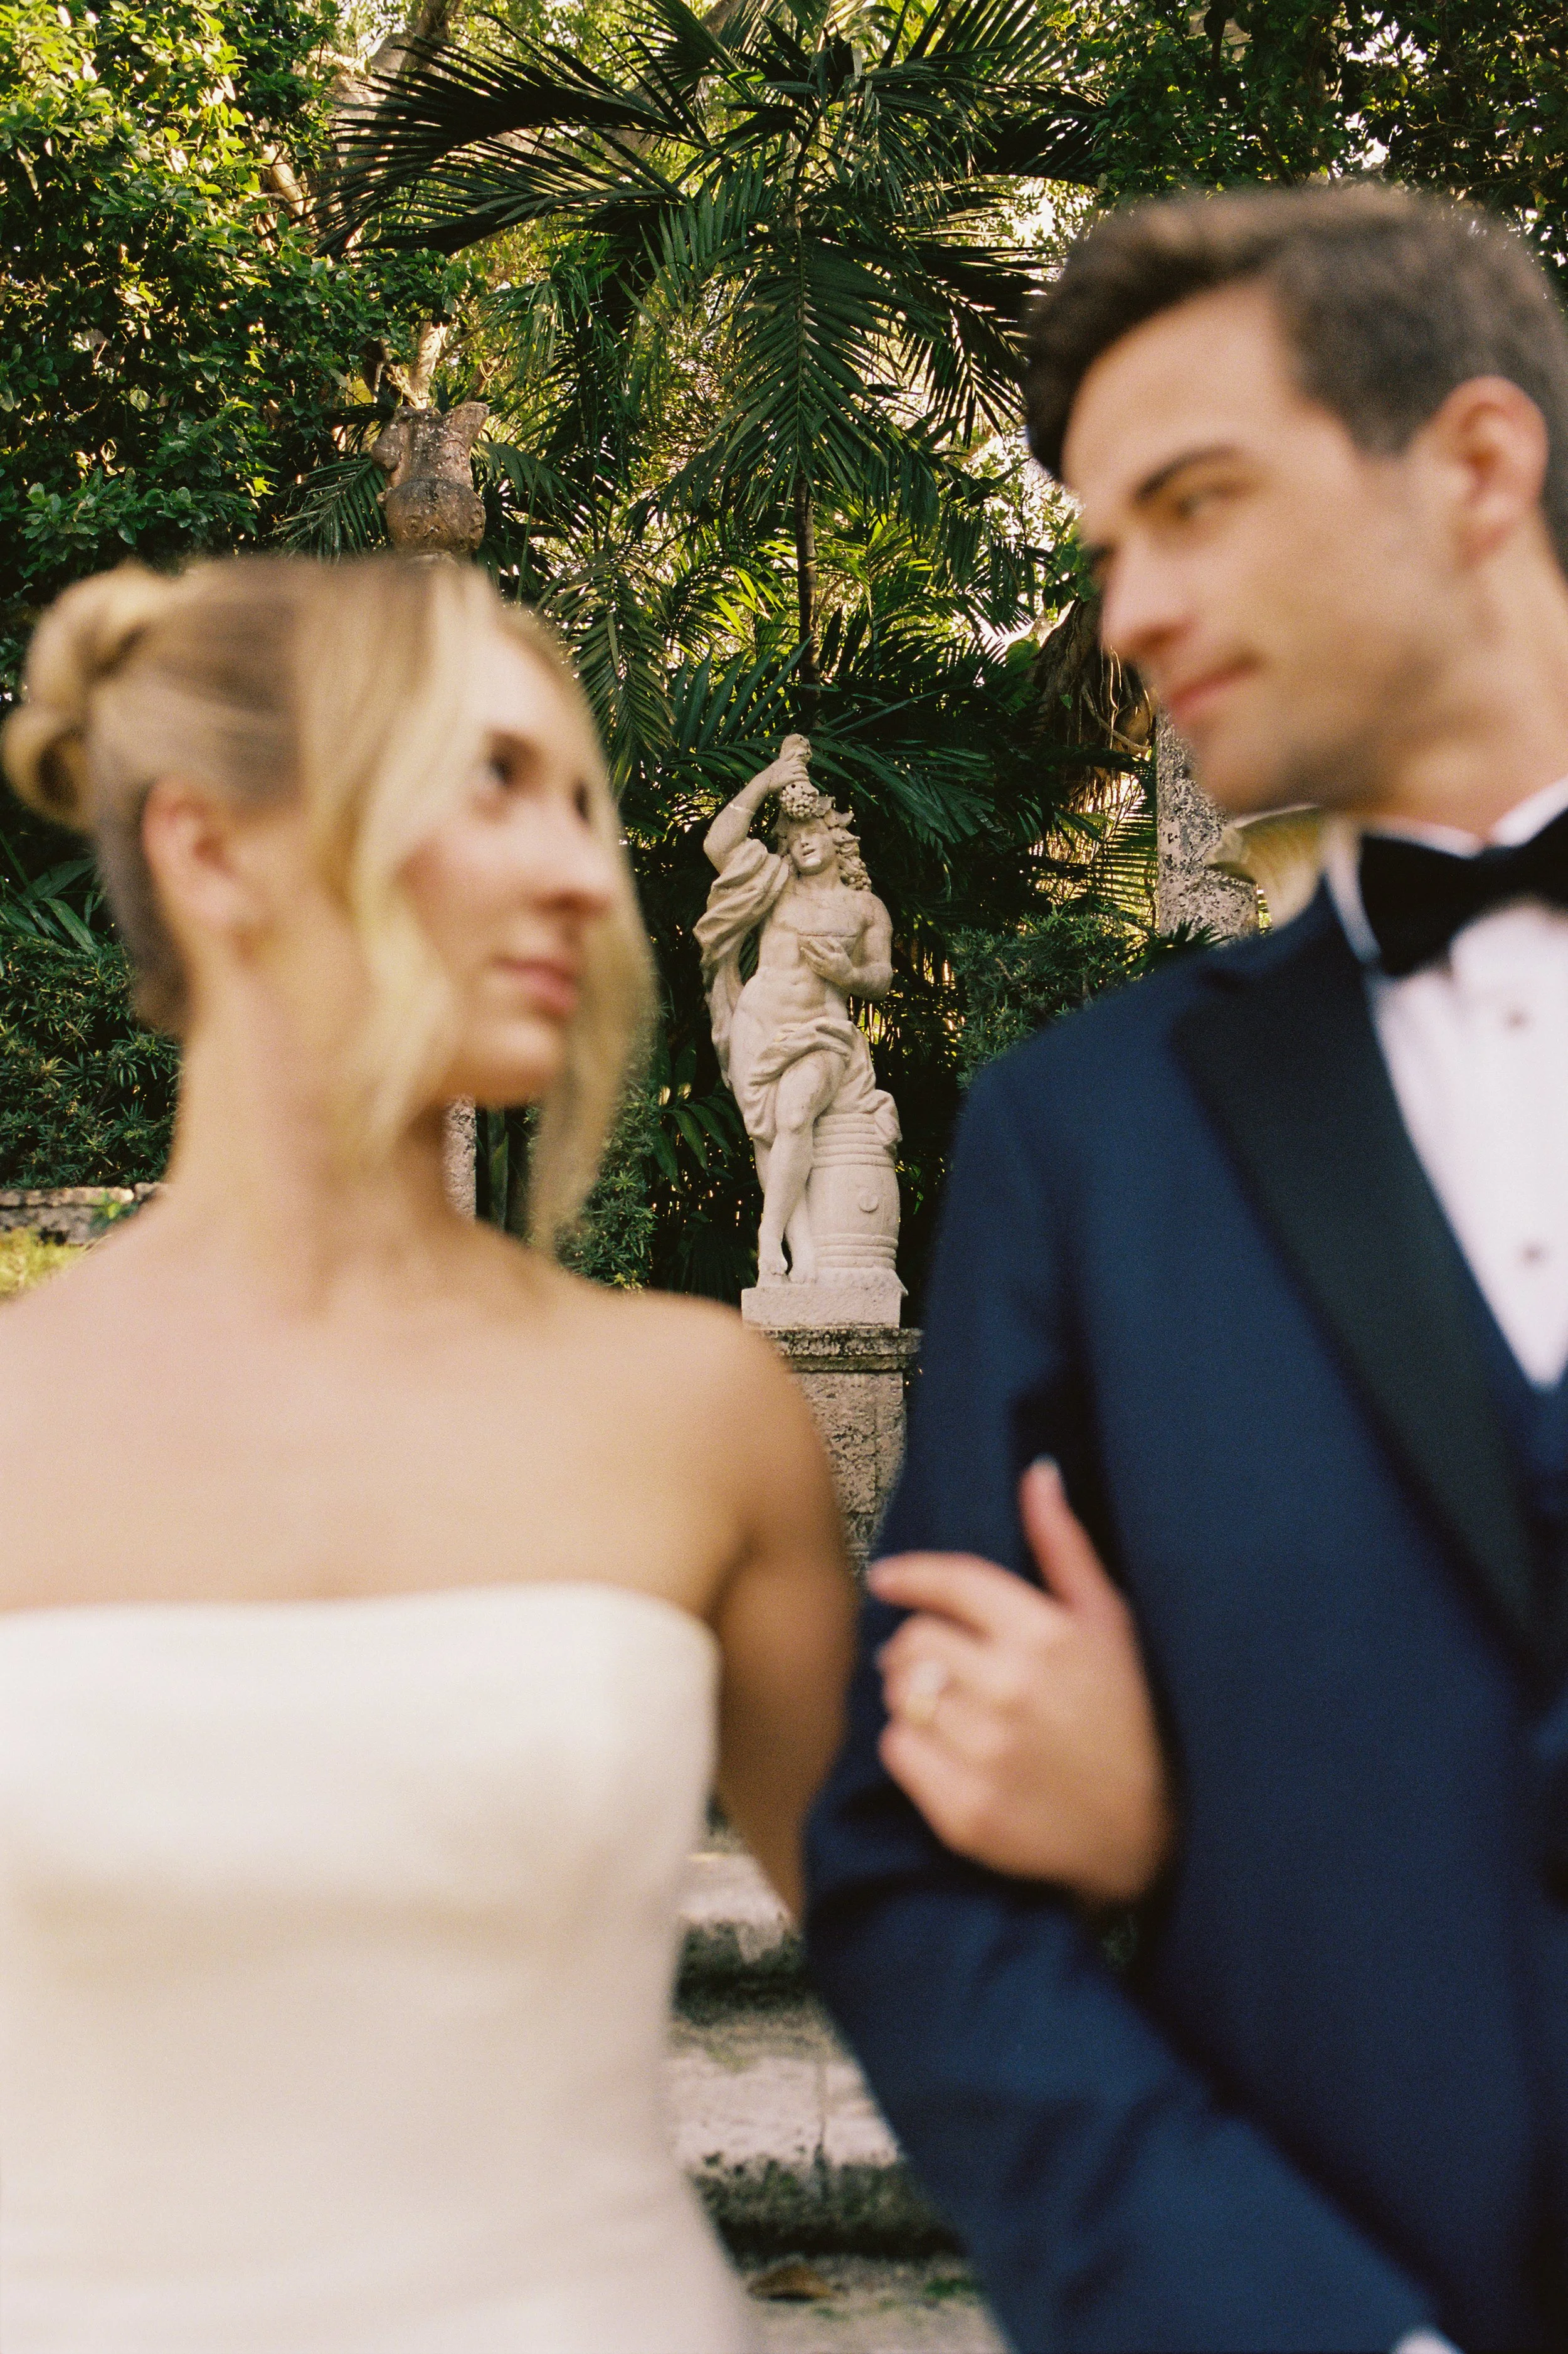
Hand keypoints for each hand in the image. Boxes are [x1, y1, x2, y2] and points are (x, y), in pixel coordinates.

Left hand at [800, 937, 855, 987]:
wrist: (847, 977)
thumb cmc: (845, 963)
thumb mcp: (842, 952)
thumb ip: (835, 944)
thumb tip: (827, 938)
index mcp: (831, 958)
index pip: (820, 950)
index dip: (814, 944)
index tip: (809, 939)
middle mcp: (826, 965)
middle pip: (813, 958)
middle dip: (807, 952)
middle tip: (801, 947)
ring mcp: (824, 970)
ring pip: (813, 964)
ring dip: (807, 958)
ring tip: (804, 952)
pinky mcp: (823, 974)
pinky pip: (814, 969)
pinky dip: (810, 965)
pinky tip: (807, 960)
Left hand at [869, 1462, 1175, 1905]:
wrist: (1154, 1832)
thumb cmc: (1133, 1713)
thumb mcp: (1112, 1622)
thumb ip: (1064, 1546)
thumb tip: (1038, 1472)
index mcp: (1047, 1635)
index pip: (951, 1584)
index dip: (910, 1575)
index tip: (886, 1578)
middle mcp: (1013, 1690)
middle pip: (915, 1640)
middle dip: (916, 1644)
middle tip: (936, 1659)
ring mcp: (988, 1753)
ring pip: (901, 1693)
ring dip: (911, 1692)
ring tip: (943, 1702)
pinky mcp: (967, 1812)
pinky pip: (898, 1751)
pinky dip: (910, 1745)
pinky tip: (946, 1749)